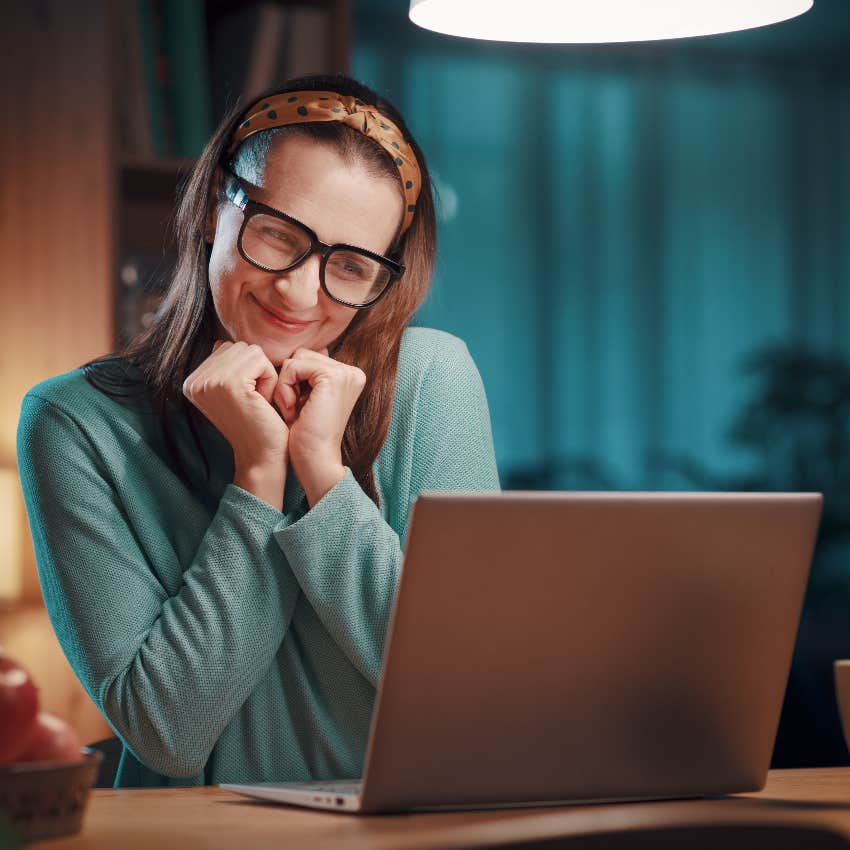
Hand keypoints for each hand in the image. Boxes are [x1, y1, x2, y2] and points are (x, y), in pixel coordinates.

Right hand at [183, 341, 288, 507]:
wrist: (262, 456)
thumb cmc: (256, 423)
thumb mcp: (234, 393)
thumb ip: (224, 367)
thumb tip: (220, 342)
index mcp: (191, 382)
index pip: (227, 349)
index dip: (247, 371)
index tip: (245, 399)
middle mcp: (194, 381)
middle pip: (239, 347)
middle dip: (256, 370)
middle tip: (255, 401)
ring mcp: (209, 382)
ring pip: (251, 351)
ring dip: (264, 375)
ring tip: (258, 401)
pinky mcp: (229, 384)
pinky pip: (261, 361)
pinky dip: (270, 379)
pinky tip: (263, 401)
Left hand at [275, 347, 366, 505]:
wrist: (315, 461)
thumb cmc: (306, 436)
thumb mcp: (307, 398)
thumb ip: (307, 374)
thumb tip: (294, 353)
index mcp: (349, 376)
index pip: (309, 359)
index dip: (294, 381)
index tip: (298, 408)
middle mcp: (352, 372)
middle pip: (302, 355)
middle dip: (290, 380)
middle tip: (294, 409)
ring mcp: (346, 373)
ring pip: (296, 359)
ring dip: (285, 384)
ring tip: (293, 410)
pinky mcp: (333, 377)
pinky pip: (293, 367)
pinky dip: (284, 387)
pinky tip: (292, 410)